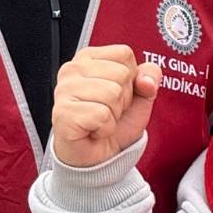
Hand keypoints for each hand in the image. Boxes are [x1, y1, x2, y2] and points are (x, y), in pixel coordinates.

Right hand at [51, 45, 161, 167]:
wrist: (98, 158)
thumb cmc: (113, 124)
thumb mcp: (140, 97)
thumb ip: (149, 78)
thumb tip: (146, 79)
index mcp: (88, 58)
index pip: (124, 54)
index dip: (130, 79)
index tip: (117, 95)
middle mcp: (72, 69)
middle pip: (120, 74)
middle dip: (123, 99)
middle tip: (107, 111)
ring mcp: (64, 91)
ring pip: (112, 94)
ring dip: (114, 115)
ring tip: (100, 121)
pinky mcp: (63, 113)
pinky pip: (102, 115)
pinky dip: (105, 129)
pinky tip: (93, 131)